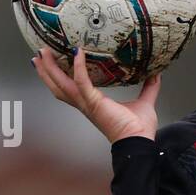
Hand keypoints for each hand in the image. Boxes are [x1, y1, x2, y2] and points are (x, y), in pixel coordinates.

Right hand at [30, 45, 160, 144]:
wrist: (140, 142)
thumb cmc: (139, 129)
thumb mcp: (145, 102)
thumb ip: (149, 87)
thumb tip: (156, 74)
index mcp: (93, 104)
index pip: (71, 88)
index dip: (60, 76)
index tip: (53, 61)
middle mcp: (85, 104)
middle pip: (58, 85)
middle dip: (47, 70)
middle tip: (39, 53)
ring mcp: (87, 104)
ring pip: (62, 84)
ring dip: (51, 68)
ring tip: (43, 53)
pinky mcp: (94, 103)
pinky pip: (81, 82)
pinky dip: (79, 67)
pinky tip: (78, 53)